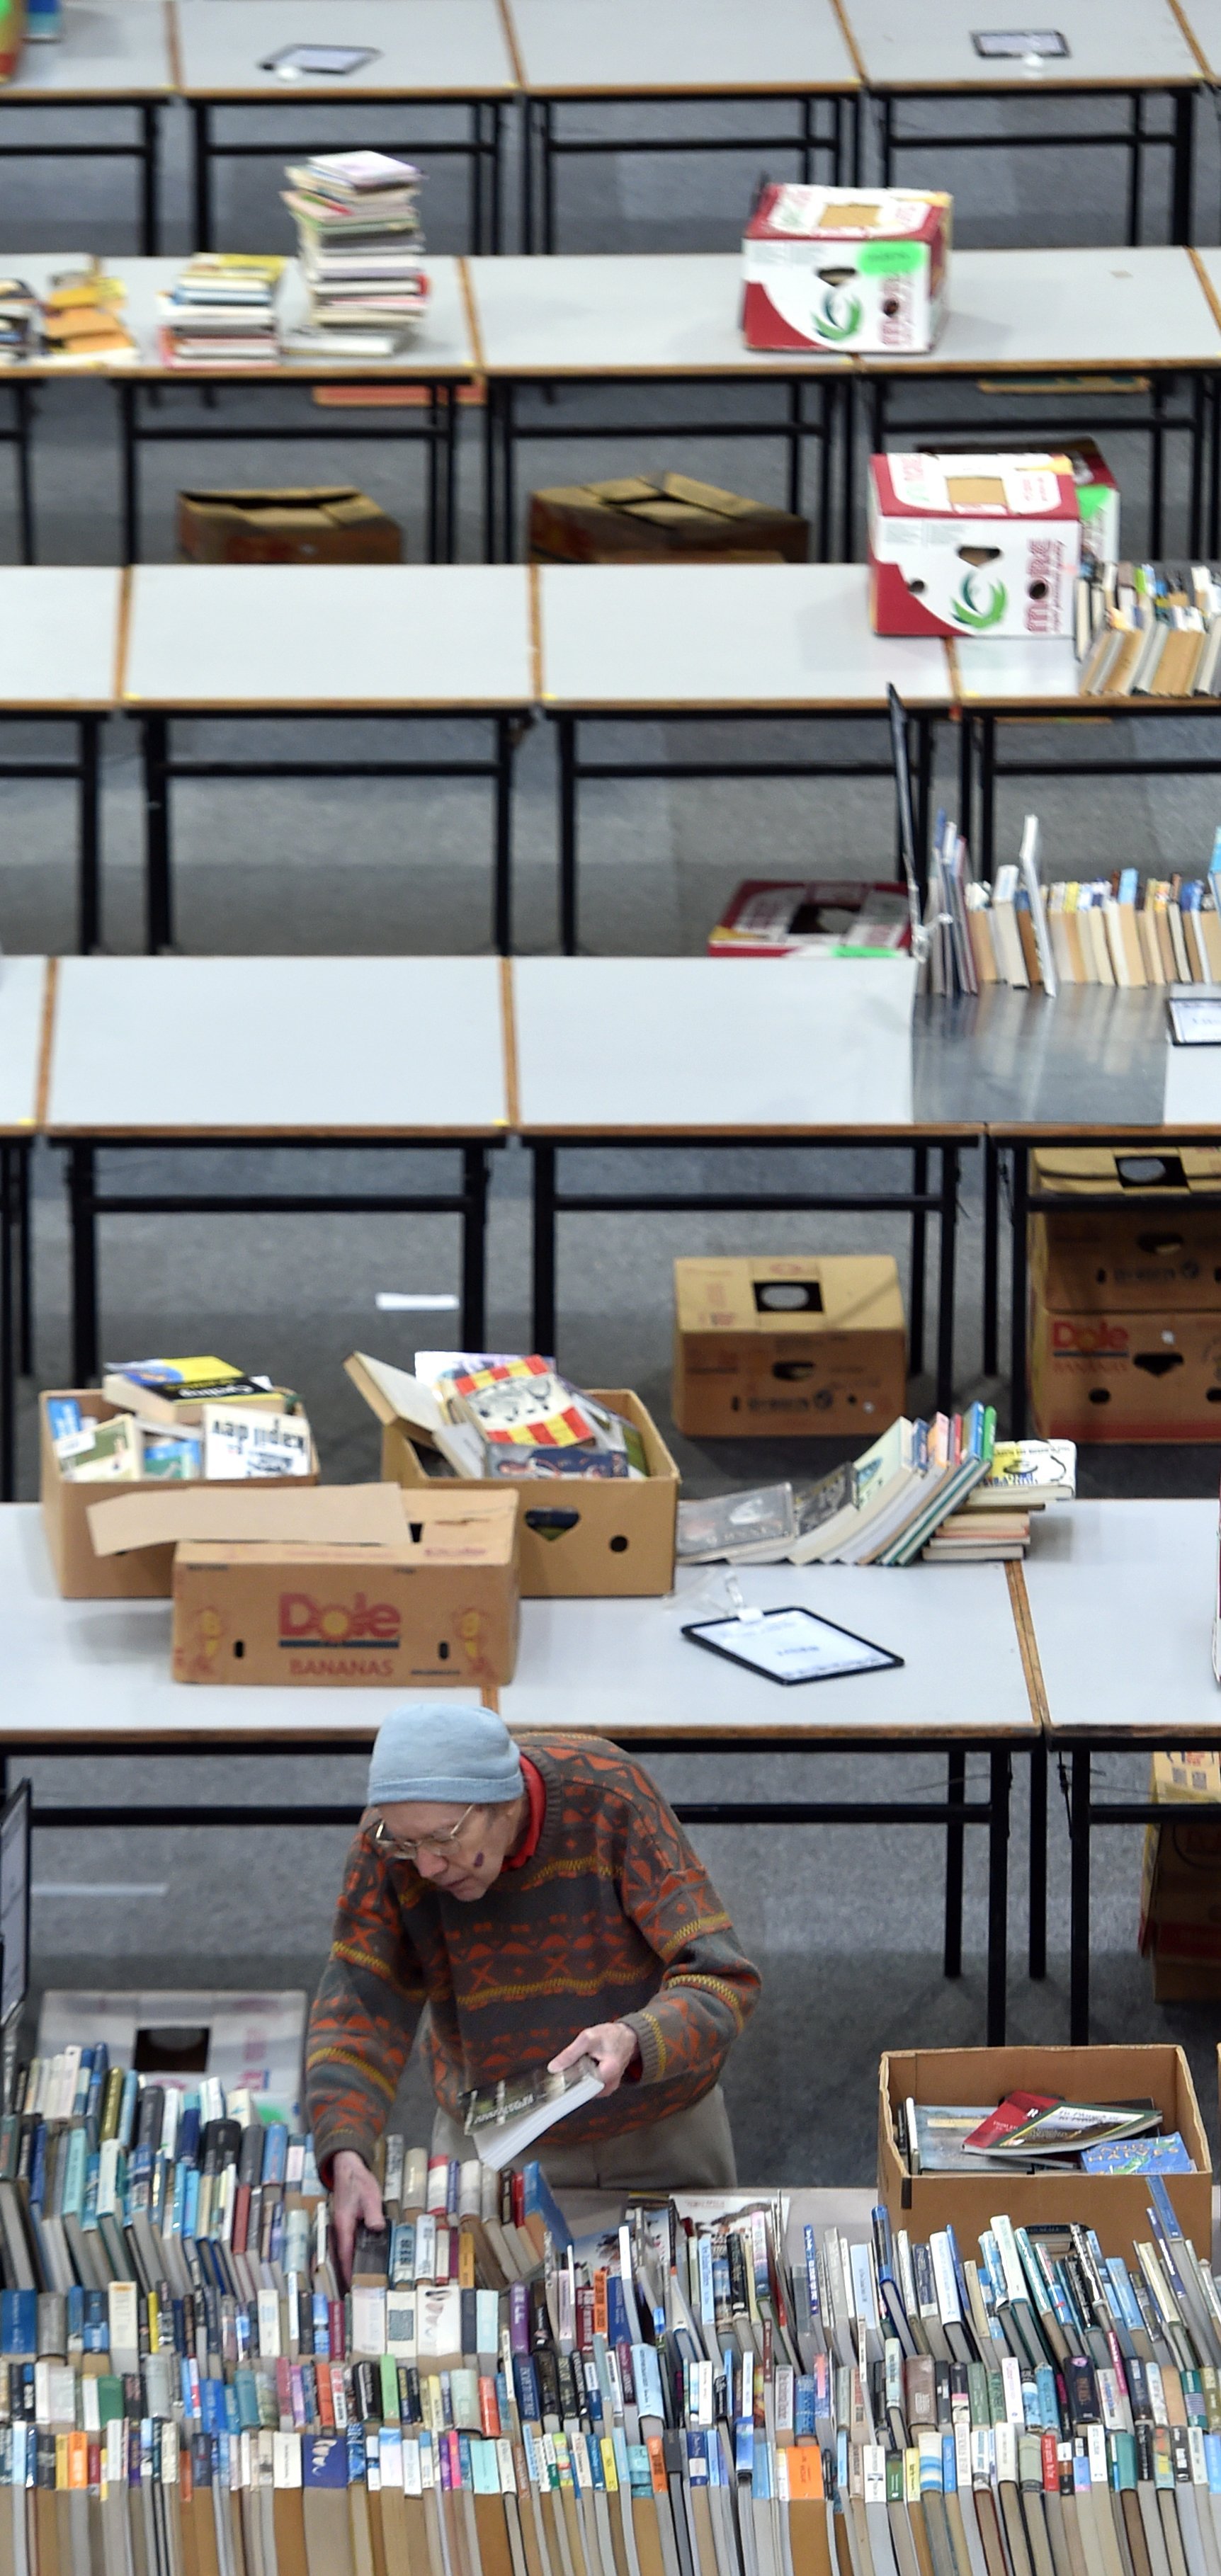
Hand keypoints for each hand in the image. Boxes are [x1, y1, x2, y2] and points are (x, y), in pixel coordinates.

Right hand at [331, 2149, 384, 2285]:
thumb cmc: (358, 2181)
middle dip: (347, 2271)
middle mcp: (339, 2227)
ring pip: (342, 2248)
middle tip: (355, 2289)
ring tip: (357, 2279)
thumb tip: (376, 2229)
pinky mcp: (345, 2221)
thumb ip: (373, 2213)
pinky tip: (359, 2257)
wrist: (347, 2166)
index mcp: (343, 2223)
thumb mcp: (370, 2196)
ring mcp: (340, 2224)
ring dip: (348, 2263)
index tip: (351, 2285)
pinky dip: (350, 2252)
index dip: (347, 2269)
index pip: (344, 2252)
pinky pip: (346, 2241)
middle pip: (341, 2254)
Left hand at [550, 2023, 639, 2096]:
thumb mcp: (587, 2038)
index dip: (569, 2082)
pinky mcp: (606, 2088)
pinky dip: (585, 2079)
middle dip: (573, 2078)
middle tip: (574, 2064)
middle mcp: (611, 2084)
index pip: (583, 2086)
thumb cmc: (611, 2036)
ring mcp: (609, 2088)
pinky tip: (587, 2068)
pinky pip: (590, 2088)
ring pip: (585, 2090)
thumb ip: (570, 2054)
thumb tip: (554, 2067)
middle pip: (583, 2089)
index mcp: (609, 2071)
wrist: (626, 2037)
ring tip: (584, 2062)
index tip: (559, 2079)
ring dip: (579, 2078)